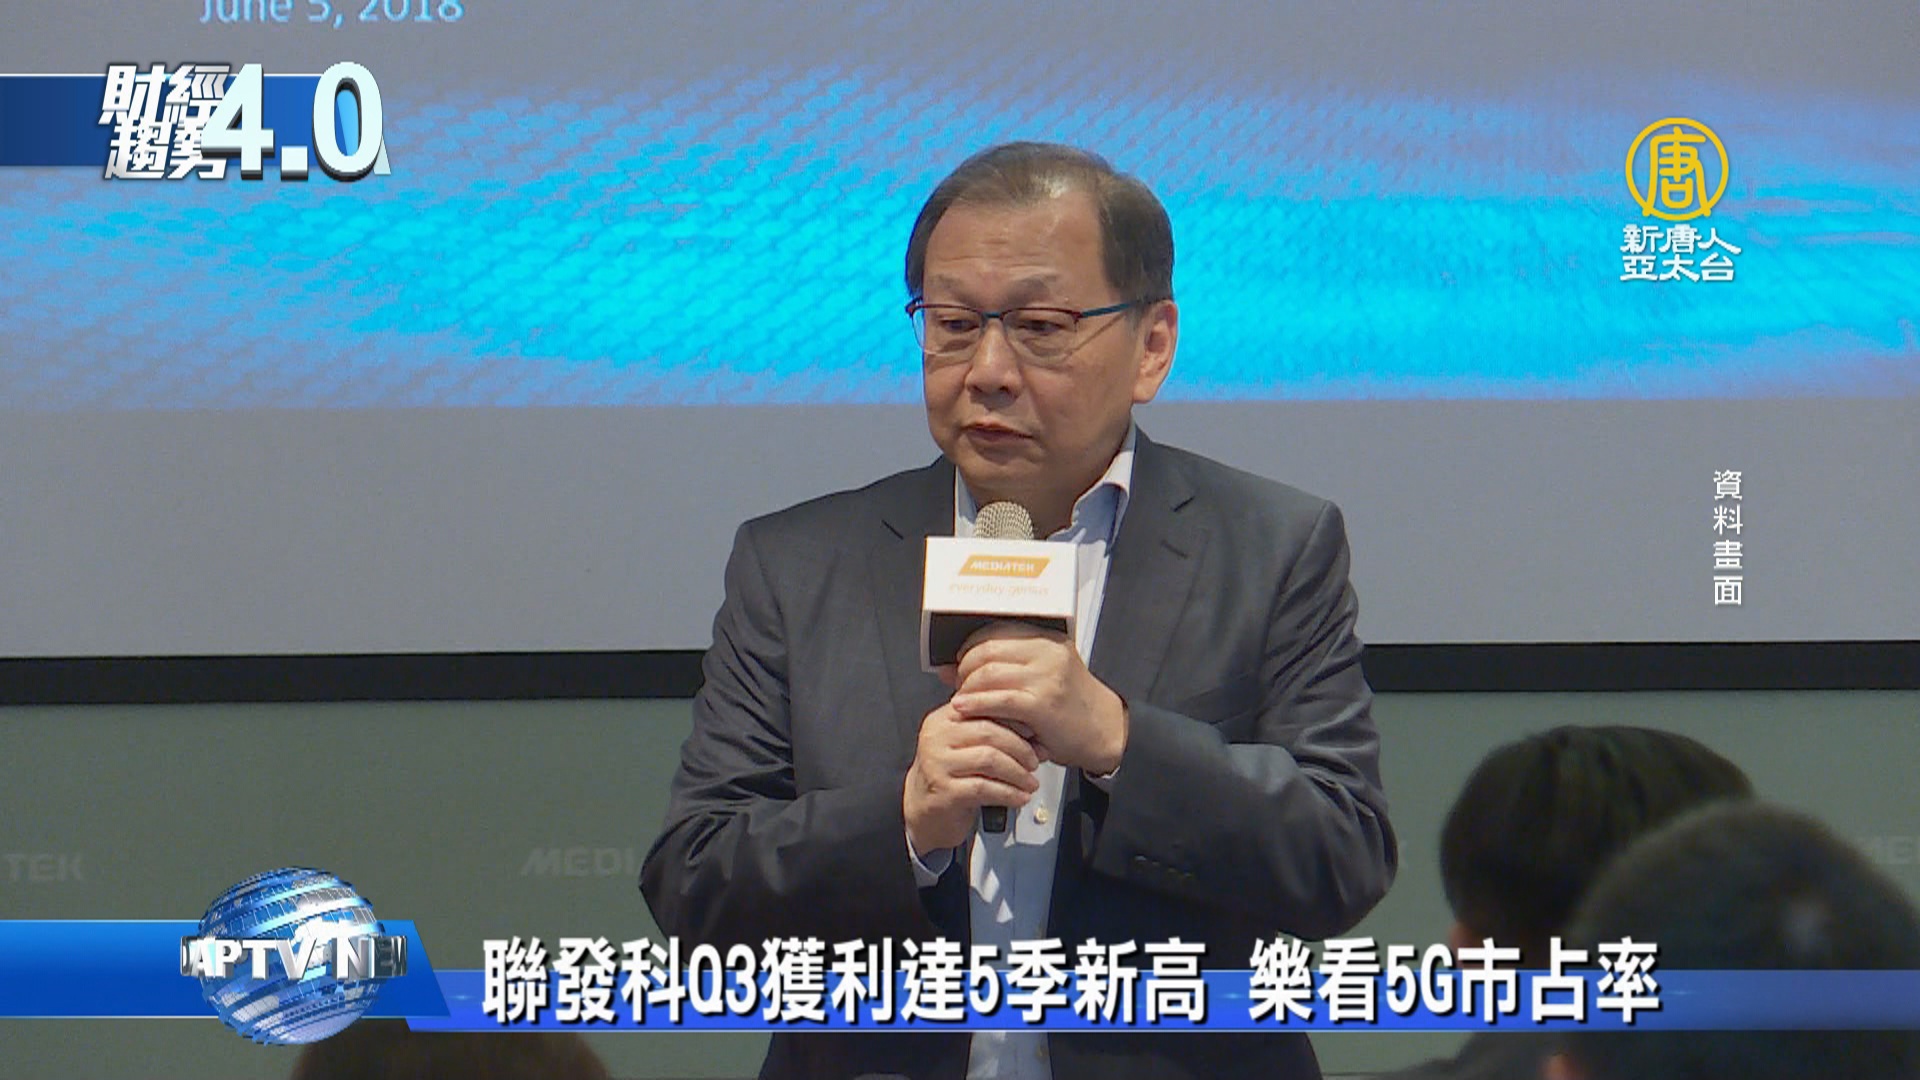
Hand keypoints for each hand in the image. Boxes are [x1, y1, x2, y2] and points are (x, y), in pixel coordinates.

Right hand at [903, 700, 1041, 853]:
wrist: (925, 812)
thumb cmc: (952, 777)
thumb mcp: (968, 747)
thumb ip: (994, 734)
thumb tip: (1035, 732)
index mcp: (944, 717)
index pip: (984, 708)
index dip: (1014, 720)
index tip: (1035, 734)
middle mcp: (936, 736)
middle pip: (989, 732)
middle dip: (1020, 748)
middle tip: (1035, 761)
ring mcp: (937, 763)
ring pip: (989, 759)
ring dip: (1017, 773)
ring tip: (1030, 782)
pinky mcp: (943, 790)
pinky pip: (984, 788)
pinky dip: (1008, 793)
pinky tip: (1019, 798)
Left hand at [947, 622, 1127, 774]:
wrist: (1105, 730)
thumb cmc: (1070, 706)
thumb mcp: (1040, 677)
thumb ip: (1000, 669)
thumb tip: (949, 668)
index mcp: (1046, 640)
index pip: (994, 632)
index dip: (968, 647)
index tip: (958, 662)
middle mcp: (1047, 654)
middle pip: (987, 651)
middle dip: (964, 668)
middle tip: (957, 685)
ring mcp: (1047, 678)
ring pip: (989, 674)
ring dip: (966, 688)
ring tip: (961, 700)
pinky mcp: (1043, 704)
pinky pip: (999, 699)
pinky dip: (975, 703)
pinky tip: (963, 709)